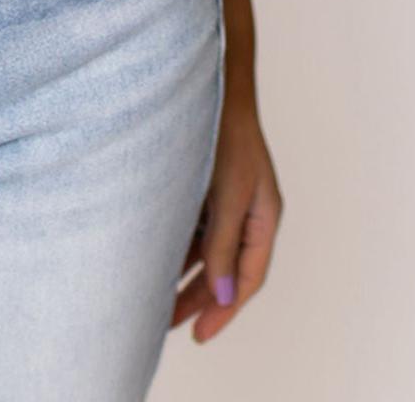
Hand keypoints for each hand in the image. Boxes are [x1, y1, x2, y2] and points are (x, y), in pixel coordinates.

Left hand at [170, 87, 283, 342]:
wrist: (210, 79)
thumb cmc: (224, 132)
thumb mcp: (228, 193)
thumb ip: (224, 244)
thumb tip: (222, 295)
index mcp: (263, 215)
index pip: (248, 277)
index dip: (225, 310)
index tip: (199, 335)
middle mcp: (246, 210)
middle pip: (224, 269)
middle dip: (197, 298)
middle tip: (165, 325)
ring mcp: (225, 197)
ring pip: (206, 249)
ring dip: (183, 274)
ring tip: (153, 299)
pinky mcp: (203, 182)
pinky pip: (192, 226)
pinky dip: (175, 245)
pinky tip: (151, 257)